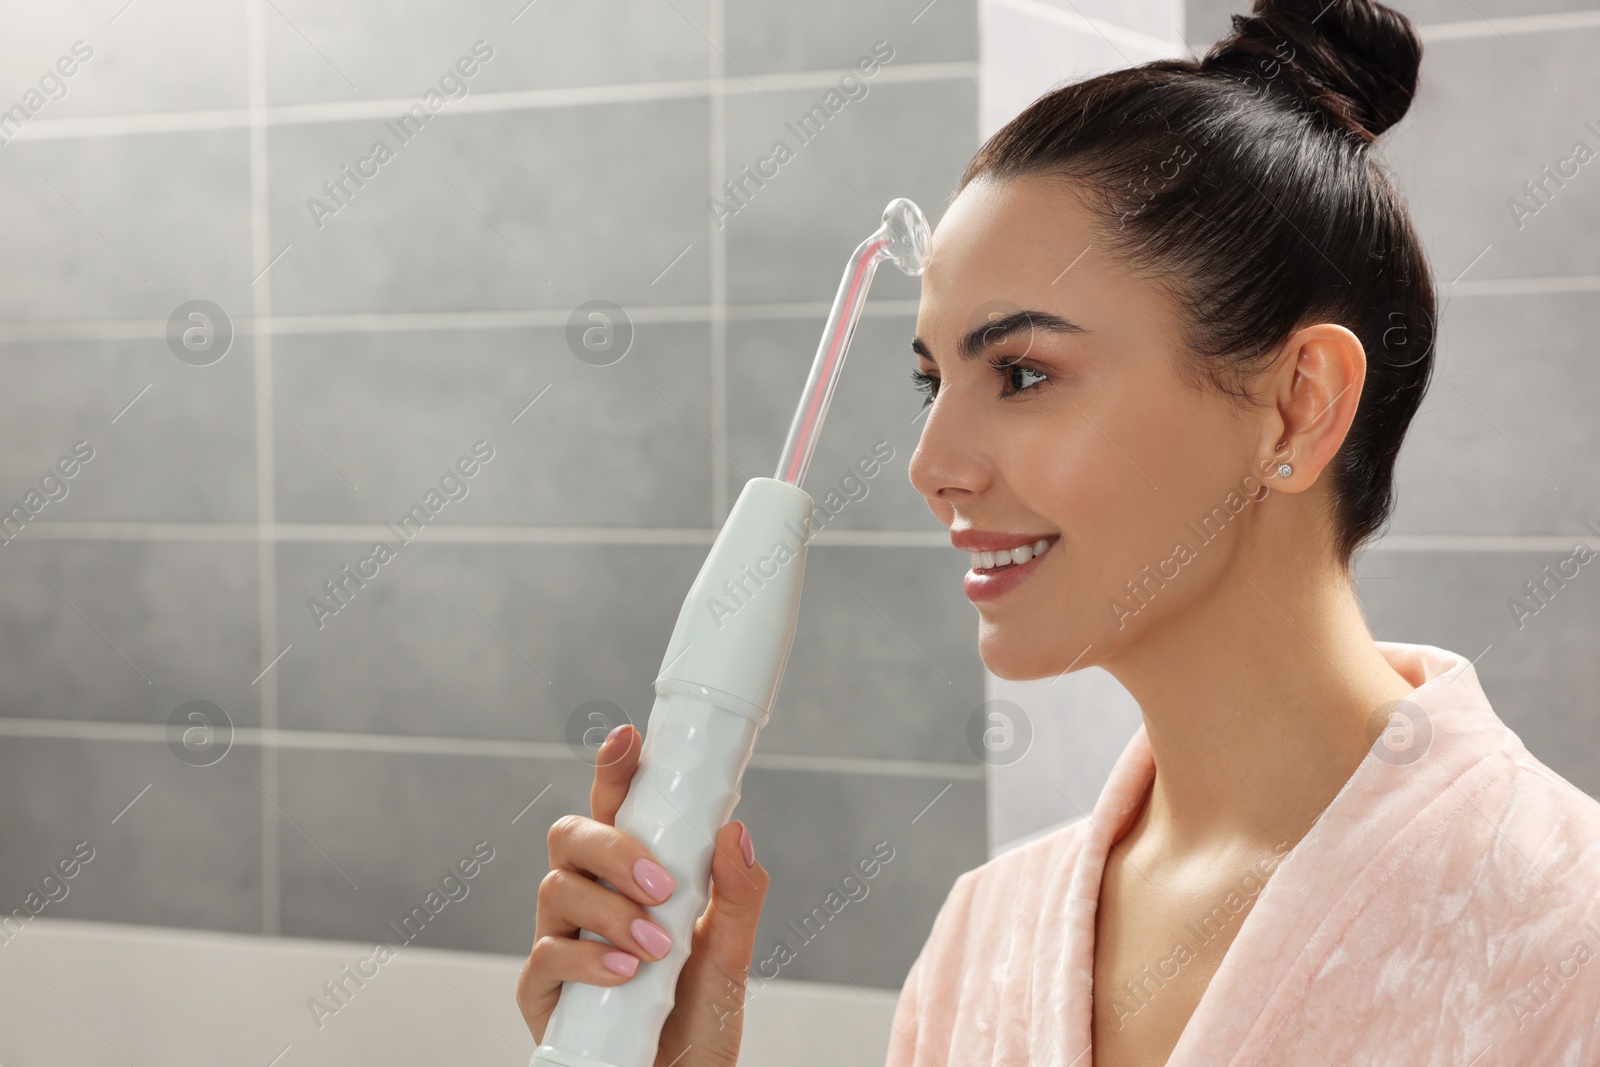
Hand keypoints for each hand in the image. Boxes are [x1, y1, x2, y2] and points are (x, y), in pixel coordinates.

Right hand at [517, 723, 770, 1066]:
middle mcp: (589, 900)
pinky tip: (624, 974)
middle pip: (570, 836)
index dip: (613, 770)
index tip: (628, 740)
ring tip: (655, 948)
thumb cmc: (699, 1020)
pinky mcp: (543, 992)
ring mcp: (561, 941)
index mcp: (632, 877)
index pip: (614, 809)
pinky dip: (586, 958)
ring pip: (555, 888)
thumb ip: (739, 897)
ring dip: (610, 910)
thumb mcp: (733, 957)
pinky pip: (544, 954)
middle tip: (662, 886)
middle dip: (614, 848)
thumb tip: (735, 834)